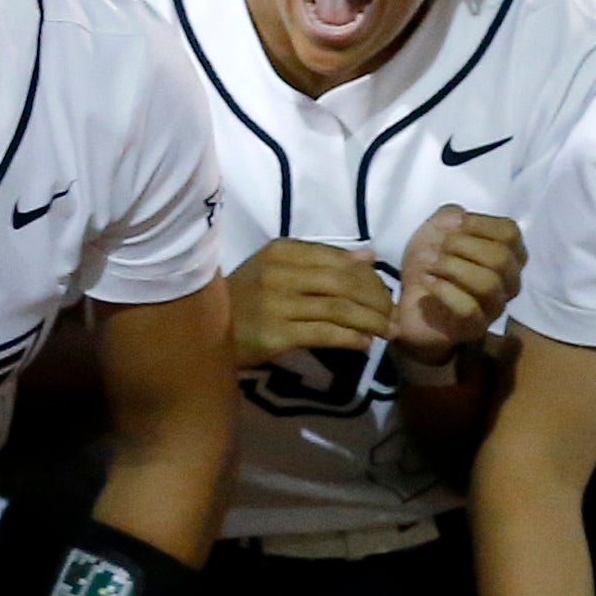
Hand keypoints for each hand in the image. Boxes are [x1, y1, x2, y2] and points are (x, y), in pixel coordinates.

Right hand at [232, 238, 396, 367]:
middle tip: (393, 315)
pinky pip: (325, 333)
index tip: (386, 293)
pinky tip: (363, 343)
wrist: (202, 333)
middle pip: (344, 283)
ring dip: (371, 320)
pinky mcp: (276, 334)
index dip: (370, 277)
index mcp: (281, 251)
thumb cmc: (242, 300)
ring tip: (387, 331)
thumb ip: (319, 261)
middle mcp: (279, 273)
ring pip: (339, 308)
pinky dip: (350, 338)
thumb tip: (368, 256)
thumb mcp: (276, 270)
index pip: (339, 259)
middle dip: (377, 300)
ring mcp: (277, 304)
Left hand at [390, 205, 525, 361]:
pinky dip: (445, 291)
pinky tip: (427, 281)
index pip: (509, 233)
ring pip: (488, 284)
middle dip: (464, 246)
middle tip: (437, 246)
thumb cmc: (431, 264)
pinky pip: (469, 309)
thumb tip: (457, 218)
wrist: (408, 303)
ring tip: (428, 263)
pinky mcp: (474, 327)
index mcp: (508, 254)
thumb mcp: (438, 231)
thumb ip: (451, 216)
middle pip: (501, 258)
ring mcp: (494, 306)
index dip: (479, 224)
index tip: (451, 224)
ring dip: (453, 268)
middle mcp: (509, 281)